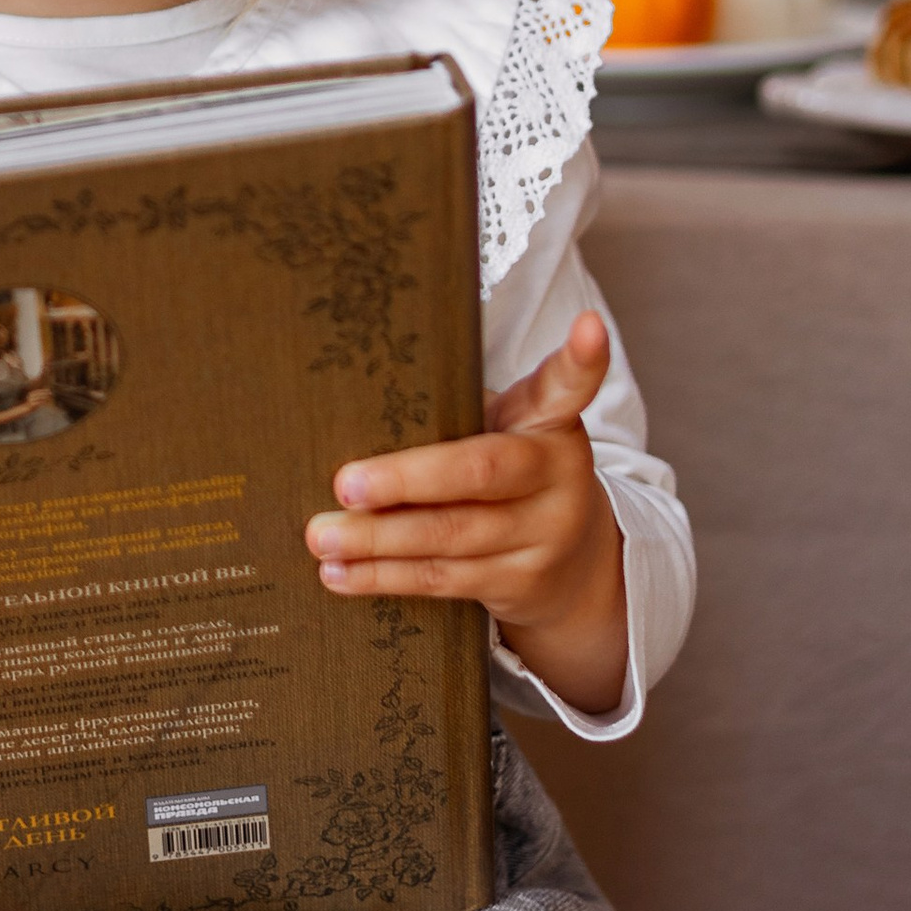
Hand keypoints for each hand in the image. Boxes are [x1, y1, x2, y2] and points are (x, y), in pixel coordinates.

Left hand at [304, 311, 627, 717]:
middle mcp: (558, 477)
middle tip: (345, 483)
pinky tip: (342, 572)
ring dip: (378, 540)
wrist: (578, 565)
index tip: (589, 326)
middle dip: (406, 480)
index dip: (581, 358)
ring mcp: (544, 535)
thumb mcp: (509, 431)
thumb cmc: (515, 476)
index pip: (567, 385)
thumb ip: (460, 413)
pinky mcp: (519, 584)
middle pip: (480, 472)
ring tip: (322, 535)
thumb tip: (354, 398)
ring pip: (451, 536)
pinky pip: (442, 580)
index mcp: (552, 423)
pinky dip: (386, 577)